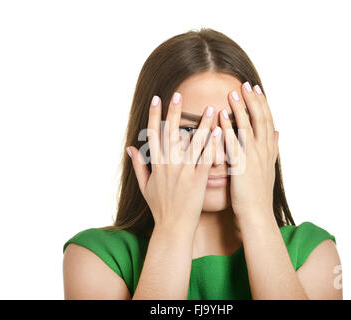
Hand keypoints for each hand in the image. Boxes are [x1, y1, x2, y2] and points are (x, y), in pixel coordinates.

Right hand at [127, 92, 221, 233]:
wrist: (173, 228)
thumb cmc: (160, 208)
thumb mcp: (145, 187)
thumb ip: (138, 166)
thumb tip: (130, 148)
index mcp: (156, 165)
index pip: (154, 135)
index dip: (155, 116)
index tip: (157, 99)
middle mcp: (168, 165)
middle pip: (171, 134)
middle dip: (175, 113)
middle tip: (179, 94)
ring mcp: (183, 172)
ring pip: (193, 143)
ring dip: (201, 124)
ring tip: (209, 108)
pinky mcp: (198, 180)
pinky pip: (206, 159)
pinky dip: (212, 145)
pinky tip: (220, 131)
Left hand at [218, 83, 278, 222]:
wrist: (257, 214)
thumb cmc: (259, 194)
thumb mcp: (269, 168)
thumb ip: (272, 149)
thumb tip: (278, 134)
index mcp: (269, 150)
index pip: (268, 121)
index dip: (262, 104)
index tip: (256, 89)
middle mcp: (264, 150)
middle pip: (261, 119)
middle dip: (253, 100)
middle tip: (246, 84)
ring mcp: (254, 157)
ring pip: (248, 127)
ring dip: (241, 108)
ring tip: (233, 93)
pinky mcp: (242, 165)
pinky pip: (234, 142)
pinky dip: (227, 128)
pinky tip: (220, 116)